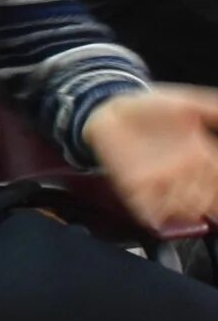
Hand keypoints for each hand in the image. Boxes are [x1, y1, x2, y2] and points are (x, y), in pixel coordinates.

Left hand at [82, 86, 217, 233]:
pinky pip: (146, 208)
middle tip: (200, 196)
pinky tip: (158, 215)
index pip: (217, 181)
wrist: (113, 108)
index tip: (214, 187)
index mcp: (199, 155)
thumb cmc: (151, 106)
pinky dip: (154, 215)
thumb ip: (213, 111)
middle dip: (204, 202)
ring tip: (184, 207)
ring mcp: (158, 181)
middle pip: (202, 199)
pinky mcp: (133, 185)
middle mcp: (181, 172)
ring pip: (178, 208)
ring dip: (184, 211)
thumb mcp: (188, 105)